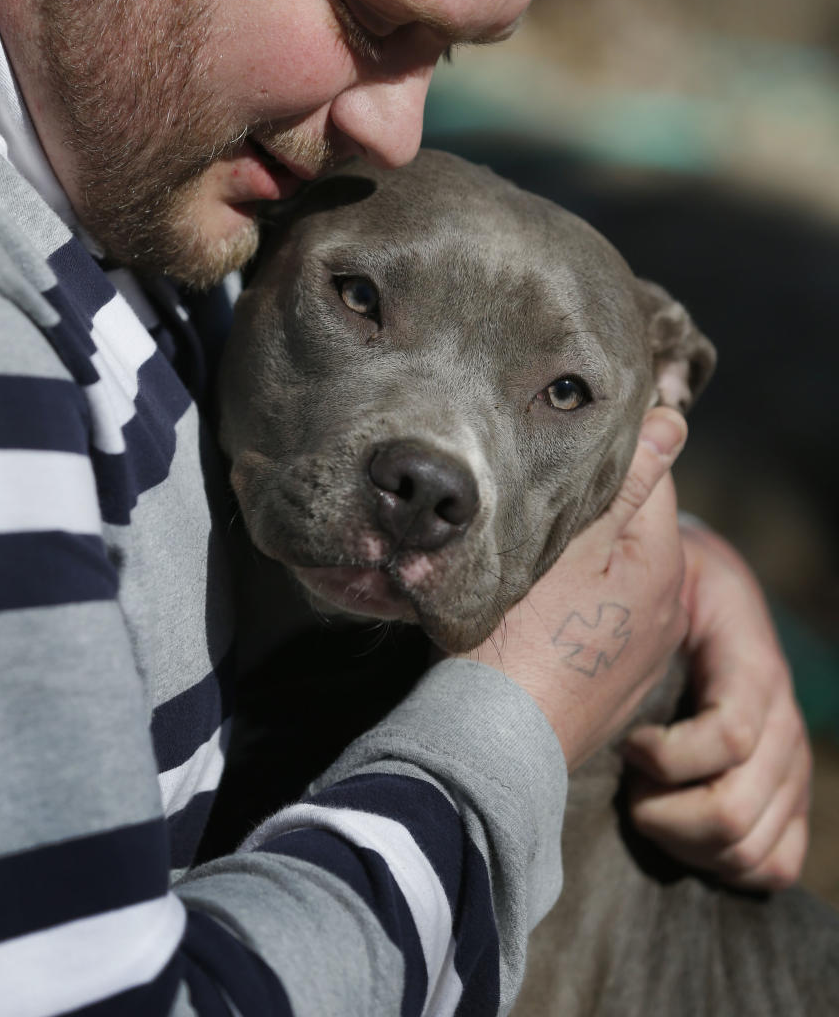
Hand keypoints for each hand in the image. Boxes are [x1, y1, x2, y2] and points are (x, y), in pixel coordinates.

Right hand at [461, 408, 689, 770]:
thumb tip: (673, 420)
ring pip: (618, 574)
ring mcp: (643, 651)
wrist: (492, 745)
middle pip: (636, 526)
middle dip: (594, 508)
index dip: (609, 453)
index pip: (653, 474)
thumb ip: (626, 484)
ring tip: (532, 556)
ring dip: (586, 558)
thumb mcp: (570, 546)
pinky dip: (580, 605)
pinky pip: (605, 620)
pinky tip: (540, 613)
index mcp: (662, 563)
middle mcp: (667, 607)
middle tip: (535, 502)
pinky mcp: (616, 683)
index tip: (558, 451)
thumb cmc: (519, 640)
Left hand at [622, 520, 810, 889]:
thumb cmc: (654, 580)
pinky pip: (775, 864)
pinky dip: (728, 864)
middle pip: (743, 812)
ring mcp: (784, 763)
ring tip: (647, 802)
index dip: (672, 754)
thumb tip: (662, 414)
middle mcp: (780, 721)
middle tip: (632, 782)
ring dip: (692, 841)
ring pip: (761, 849)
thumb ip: (648, 490)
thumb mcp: (651, 535)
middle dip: (674, 813)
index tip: (630, 745)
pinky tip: (678, 829)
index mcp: (750, 662)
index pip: (731, 733)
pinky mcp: (779, 798)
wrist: (686, 608)